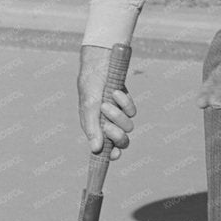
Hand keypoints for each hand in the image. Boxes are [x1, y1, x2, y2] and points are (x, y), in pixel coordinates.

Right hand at [78, 44, 135, 159]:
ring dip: (118, 116)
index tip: (114, 154)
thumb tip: (95, 149)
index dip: (112, 154)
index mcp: (96, 129)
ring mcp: (120, 114)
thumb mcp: (88, 108)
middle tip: (108, 126)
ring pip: (128, 126)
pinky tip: (115, 92)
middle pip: (122, 141)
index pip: (107, 149)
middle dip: (116, 135)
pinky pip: (132, 110)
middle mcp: (109, 124)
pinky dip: (124, 102)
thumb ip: (92, 129)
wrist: (100, 65)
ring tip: (107, 103)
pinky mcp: (128, 104)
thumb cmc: (90, 87)